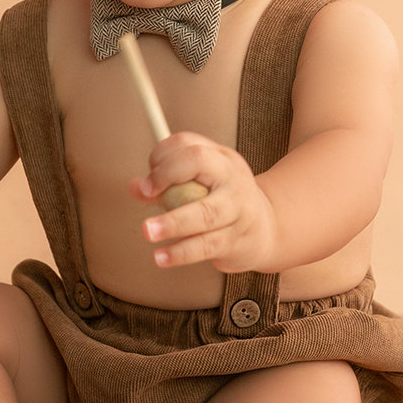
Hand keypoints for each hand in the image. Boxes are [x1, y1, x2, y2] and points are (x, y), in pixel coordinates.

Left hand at [129, 132, 277, 272]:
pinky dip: (181, 252)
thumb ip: (166, 185)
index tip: (147, 180)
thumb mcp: (199, 185)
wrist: (266, 230)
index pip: (189, 145)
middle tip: (146, 193)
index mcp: (221, 158)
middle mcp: (232, 177)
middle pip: (199, 162)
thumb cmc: (223, 203)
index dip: (163, 157)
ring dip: (173, 222)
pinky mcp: (236, 240)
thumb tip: (135, 187)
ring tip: (148, 232)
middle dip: (168, 175)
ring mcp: (238, 209)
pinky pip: (206, 245)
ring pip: (205, 212)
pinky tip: (162, 257)